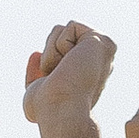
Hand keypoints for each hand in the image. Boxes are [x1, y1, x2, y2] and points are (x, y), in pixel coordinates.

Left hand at [22, 19, 115, 136]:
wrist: (60, 111)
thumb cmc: (48, 109)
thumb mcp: (35, 91)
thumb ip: (35, 75)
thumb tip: (36, 53)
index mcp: (87, 73)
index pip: (58, 52)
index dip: (47, 62)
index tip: (51, 81)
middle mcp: (98, 62)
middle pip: (59, 38)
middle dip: (49, 54)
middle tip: (58, 76)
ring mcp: (103, 52)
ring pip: (62, 30)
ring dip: (52, 51)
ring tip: (64, 71)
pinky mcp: (103, 41)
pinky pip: (70, 26)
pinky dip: (60, 45)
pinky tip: (69, 63)